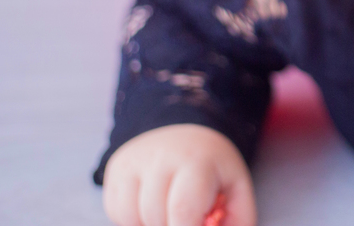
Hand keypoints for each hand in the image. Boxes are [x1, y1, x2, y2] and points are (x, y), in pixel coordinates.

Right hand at [102, 124, 255, 225]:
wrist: (187, 136)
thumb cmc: (213, 169)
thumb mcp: (236, 188)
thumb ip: (238, 219)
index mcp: (197, 161)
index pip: (182, 208)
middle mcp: (161, 157)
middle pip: (156, 217)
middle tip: (188, 218)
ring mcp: (134, 162)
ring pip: (133, 217)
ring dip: (152, 224)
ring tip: (171, 212)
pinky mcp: (115, 169)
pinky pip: (117, 212)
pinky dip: (133, 219)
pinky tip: (151, 207)